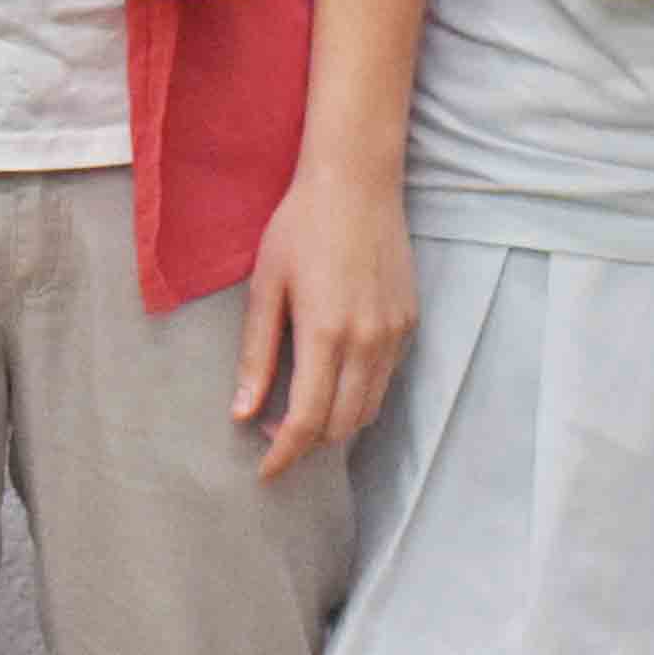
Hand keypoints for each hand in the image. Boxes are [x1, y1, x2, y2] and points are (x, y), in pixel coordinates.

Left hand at [232, 160, 414, 479]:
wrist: (356, 182)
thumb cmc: (300, 227)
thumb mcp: (266, 286)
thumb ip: (257, 354)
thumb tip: (244, 413)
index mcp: (326, 333)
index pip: (308, 420)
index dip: (284, 455)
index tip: (264, 472)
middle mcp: (368, 341)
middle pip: (342, 426)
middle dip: (308, 443)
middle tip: (274, 432)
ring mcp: (395, 334)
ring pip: (368, 409)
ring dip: (335, 422)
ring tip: (301, 406)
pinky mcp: (410, 323)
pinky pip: (385, 380)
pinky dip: (358, 394)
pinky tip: (332, 376)